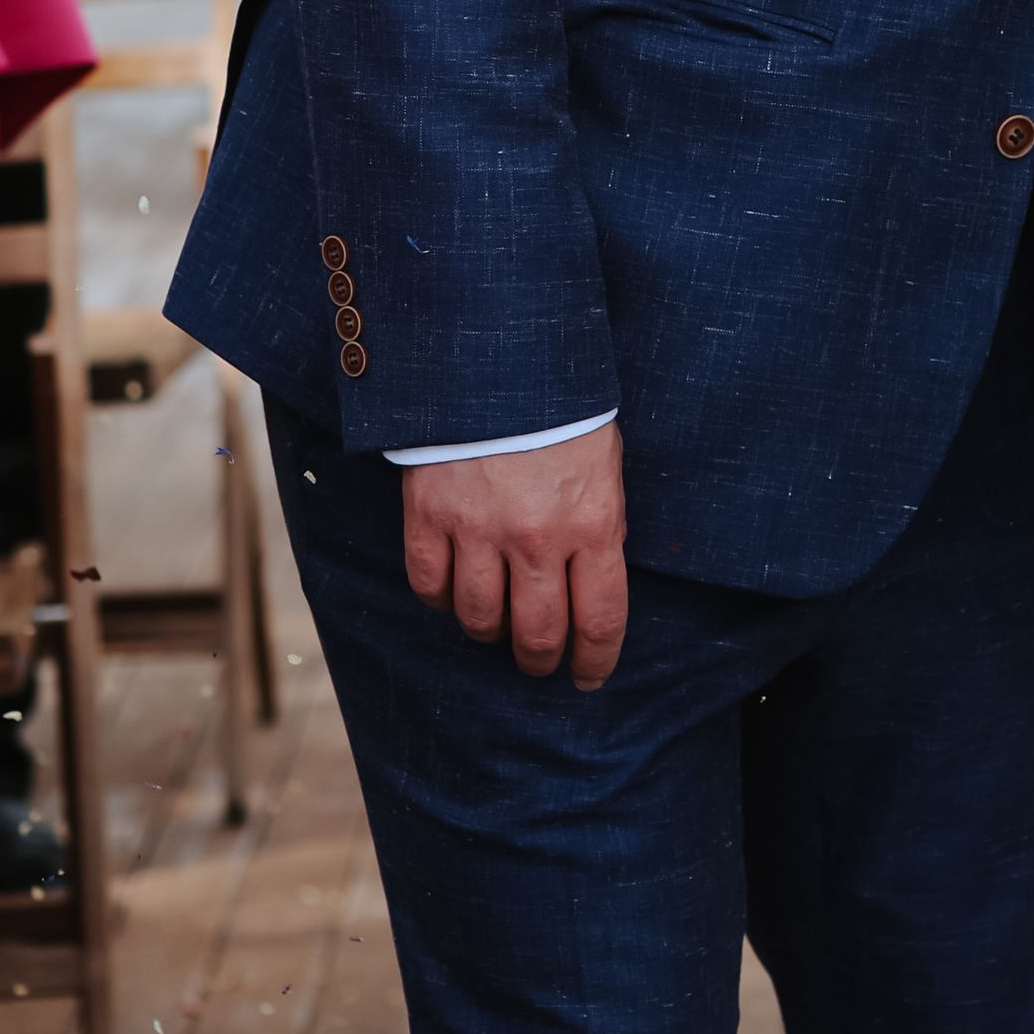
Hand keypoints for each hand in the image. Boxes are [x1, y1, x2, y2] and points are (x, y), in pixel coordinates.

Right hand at [402, 424, 628, 688]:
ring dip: (489, 631)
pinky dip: (440, 598)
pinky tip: (452, 591)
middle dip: (539, 659)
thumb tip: (589, 584)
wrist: (499, 356)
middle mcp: (536, 537)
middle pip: (536, 634)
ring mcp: (478, 529)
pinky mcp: (429, 514)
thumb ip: (597, 528)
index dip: (594, 660)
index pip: (599, 620)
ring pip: (478, 618)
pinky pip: (429, 584)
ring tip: (495, 623)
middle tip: (538, 660)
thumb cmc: (562, 411)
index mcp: (593, 523)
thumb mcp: (604, 468)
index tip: (588, 677)